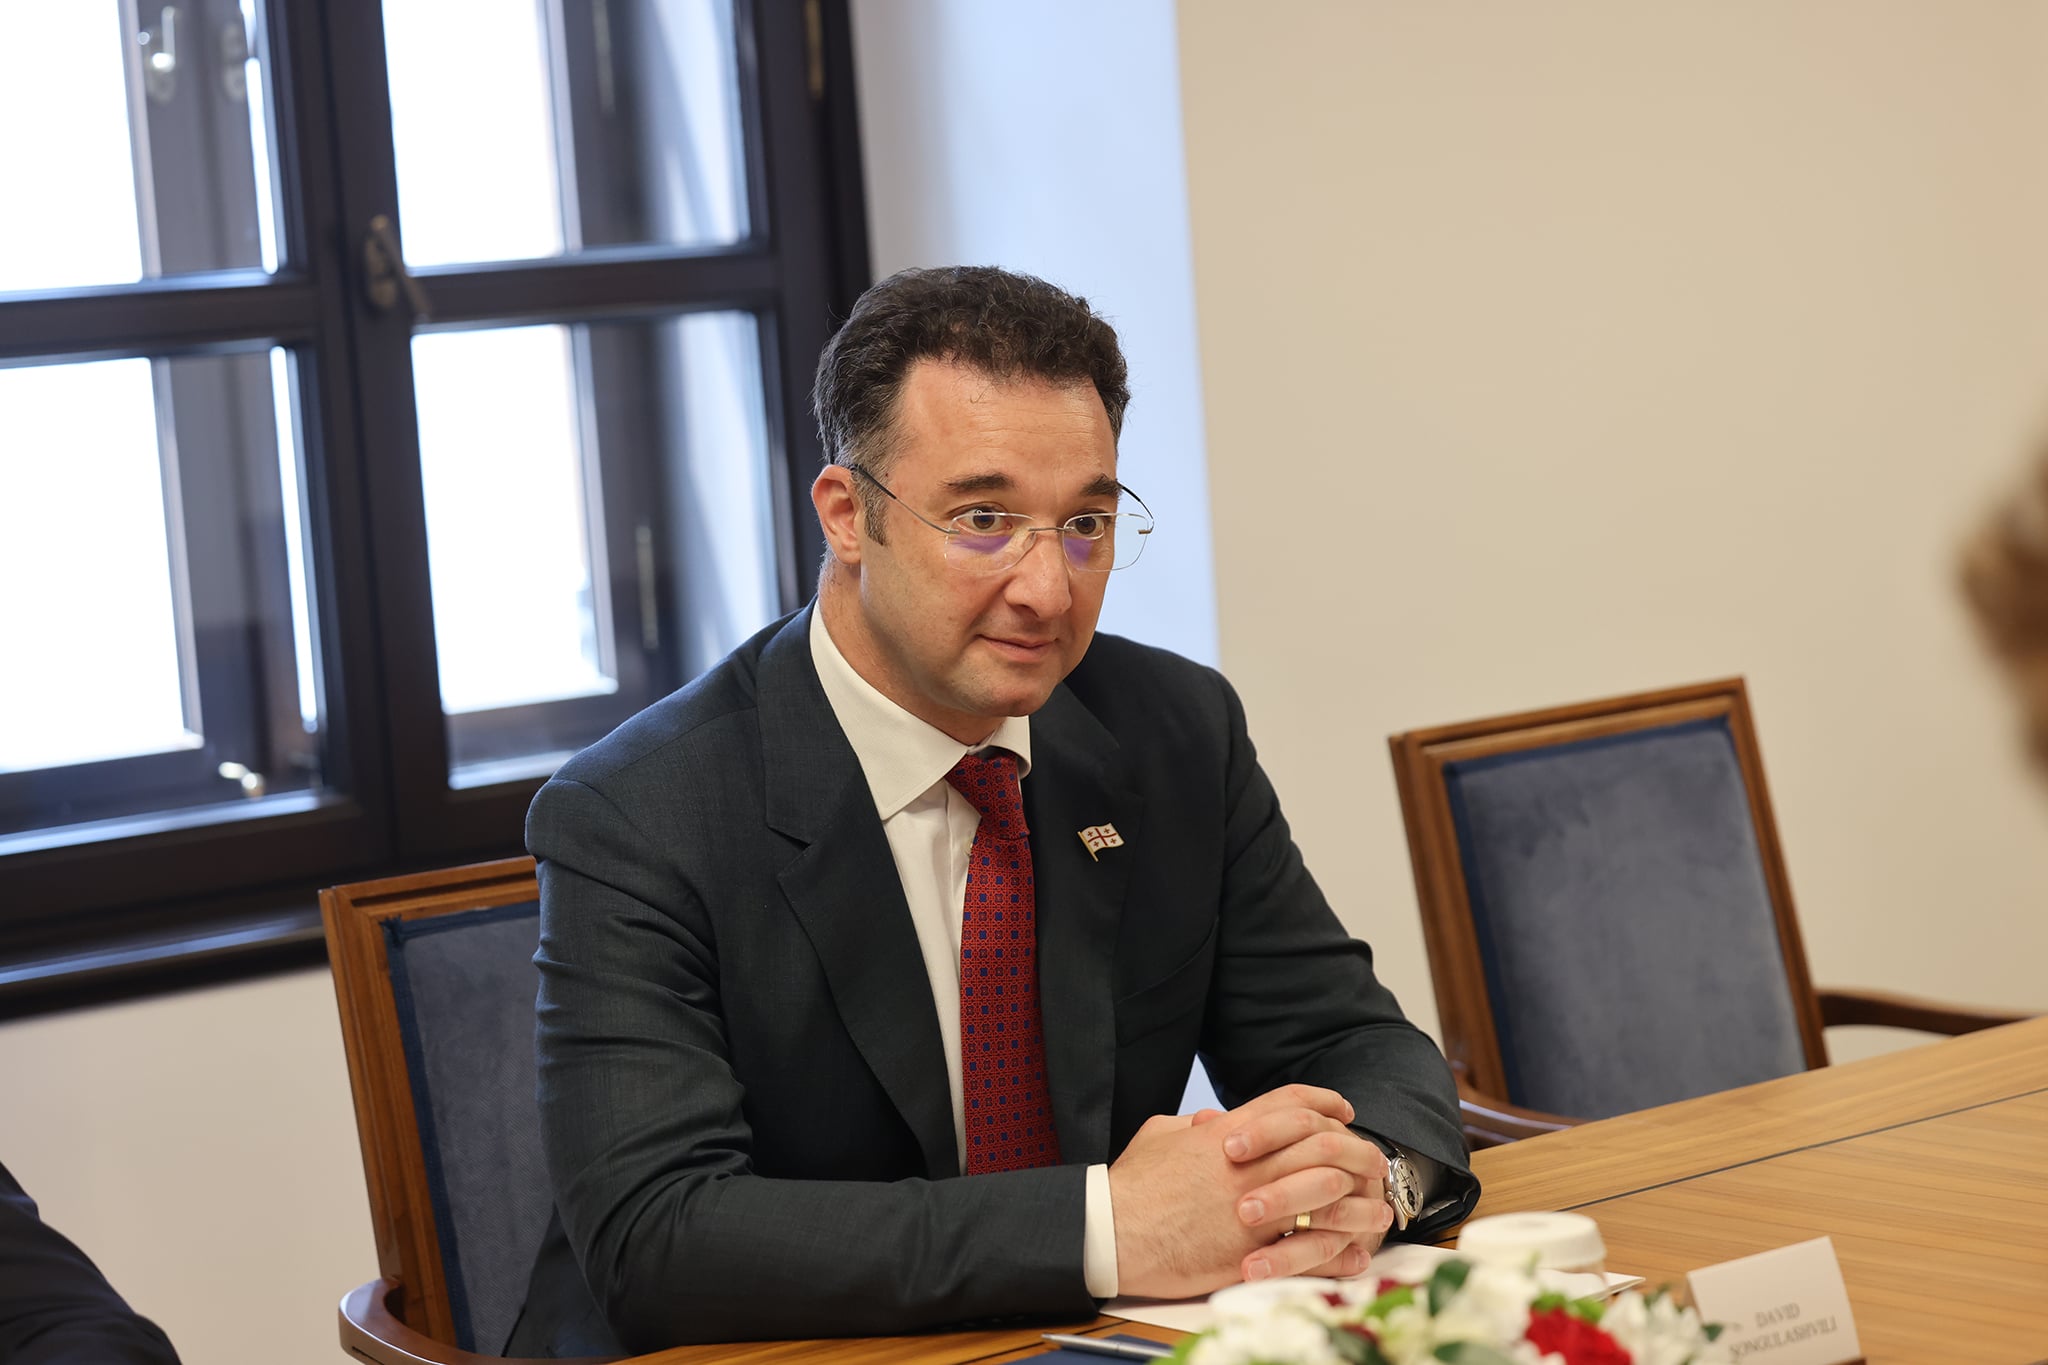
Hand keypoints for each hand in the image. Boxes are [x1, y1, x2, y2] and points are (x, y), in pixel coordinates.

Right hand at [1107, 1085, 1382, 1298]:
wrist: (1111, 1232)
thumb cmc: (1129, 1186)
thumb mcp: (1157, 1137)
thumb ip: (1188, 1125)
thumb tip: (1206, 1120)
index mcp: (1226, 1133)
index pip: (1289, 1105)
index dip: (1323, 1102)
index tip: (1344, 1110)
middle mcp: (1248, 1166)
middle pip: (1321, 1144)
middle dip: (1355, 1148)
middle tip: (1372, 1158)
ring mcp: (1253, 1209)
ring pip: (1326, 1193)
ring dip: (1359, 1198)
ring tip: (1377, 1205)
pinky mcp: (1251, 1252)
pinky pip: (1310, 1247)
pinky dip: (1340, 1248)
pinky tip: (1355, 1251)